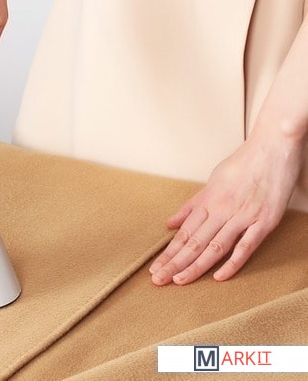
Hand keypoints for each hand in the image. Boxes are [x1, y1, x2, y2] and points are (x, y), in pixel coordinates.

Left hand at [148, 122, 305, 285]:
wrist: (272, 147)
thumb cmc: (242, 163)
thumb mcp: (212, 181)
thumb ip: (192, 205)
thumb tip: (170, 223)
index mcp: (208, 200)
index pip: (183, 233)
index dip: (168, 252)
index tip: (155, 268)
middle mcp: (221, 210)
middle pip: (194, 242)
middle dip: (174, 263)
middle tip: (158, 280)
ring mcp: (242, 216)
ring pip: (214, 247)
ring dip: (195, 266)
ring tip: (179, 281)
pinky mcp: (264, 221)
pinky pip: (245, 246)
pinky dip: (232, 263)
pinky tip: (218, 277)